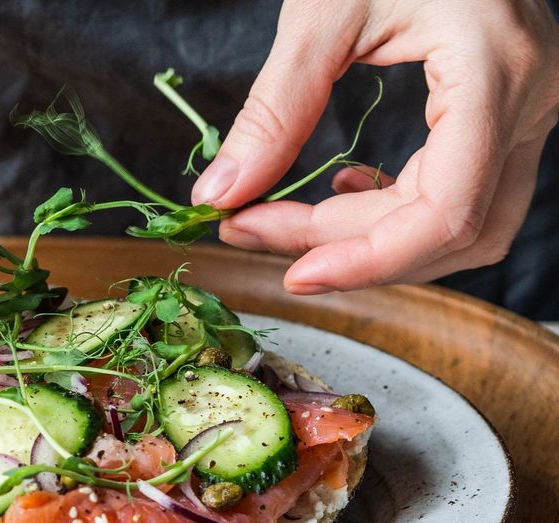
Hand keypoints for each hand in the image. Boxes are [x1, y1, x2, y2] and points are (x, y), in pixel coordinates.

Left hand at [191, 0, 558, 293]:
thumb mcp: (321, 12)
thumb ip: (273, 109)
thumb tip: (219, 194)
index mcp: (496, 71)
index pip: (449, 212)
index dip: (369, 261)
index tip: (293, 274)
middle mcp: (531, 101)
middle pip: (452, 230)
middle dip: (347, 246)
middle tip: (254, 229)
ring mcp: (530, 109)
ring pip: (464, 224)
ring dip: (370, 237)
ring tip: (286, 217)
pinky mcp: (509, 112)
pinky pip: (466, 192)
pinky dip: (397, 209)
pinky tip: (345, 189)